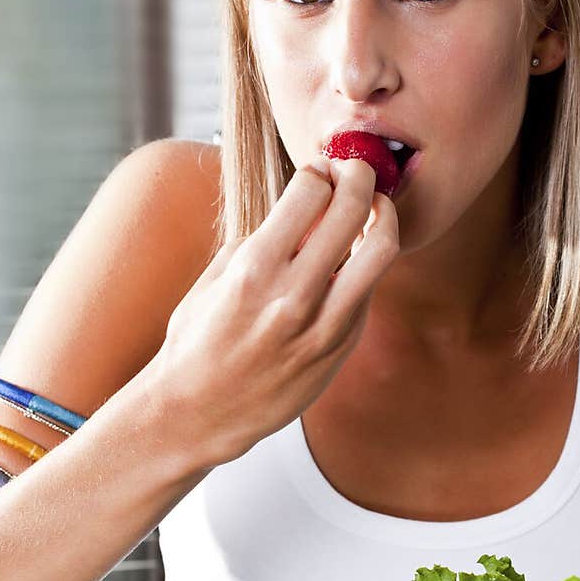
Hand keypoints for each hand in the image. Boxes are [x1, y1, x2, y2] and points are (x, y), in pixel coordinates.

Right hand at [154, 154, 398, 468]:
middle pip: (354, 208)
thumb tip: (305, 202)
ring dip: (382, 215)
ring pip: (381, 249)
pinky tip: (352, 256)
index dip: (319, 169)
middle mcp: (293, 295)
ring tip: (373, 207)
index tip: (319, 167)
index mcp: (253, 268)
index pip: (310, 190)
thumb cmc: (197, 342)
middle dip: (360, 175)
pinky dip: (366, 263)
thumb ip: (263, 239)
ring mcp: (324, 325)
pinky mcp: (340, 347)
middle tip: (356, 169)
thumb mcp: (215, 278)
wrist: (199, 412)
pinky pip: (367, 290)